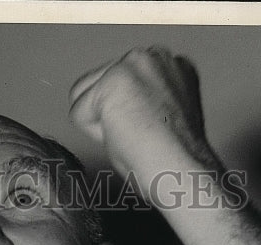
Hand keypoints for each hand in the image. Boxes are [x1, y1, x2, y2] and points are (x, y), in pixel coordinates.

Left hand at [69, 47, 220, 184]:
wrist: (183, 172)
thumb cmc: (173, 160)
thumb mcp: (158, 116)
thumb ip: (137, 99)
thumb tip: (110, 108)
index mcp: (170, 66)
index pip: (116, 83)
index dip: (122, 114)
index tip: (149, 131)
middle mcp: (154, 55)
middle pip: (96, 84)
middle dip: (108, 114)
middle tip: (140, 137)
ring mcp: (133, 63)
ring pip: (83, 96)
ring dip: (101, 123)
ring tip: (134, 136)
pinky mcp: (113, 80)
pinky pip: (77, 113)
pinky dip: (94, 134)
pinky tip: (126, 137)